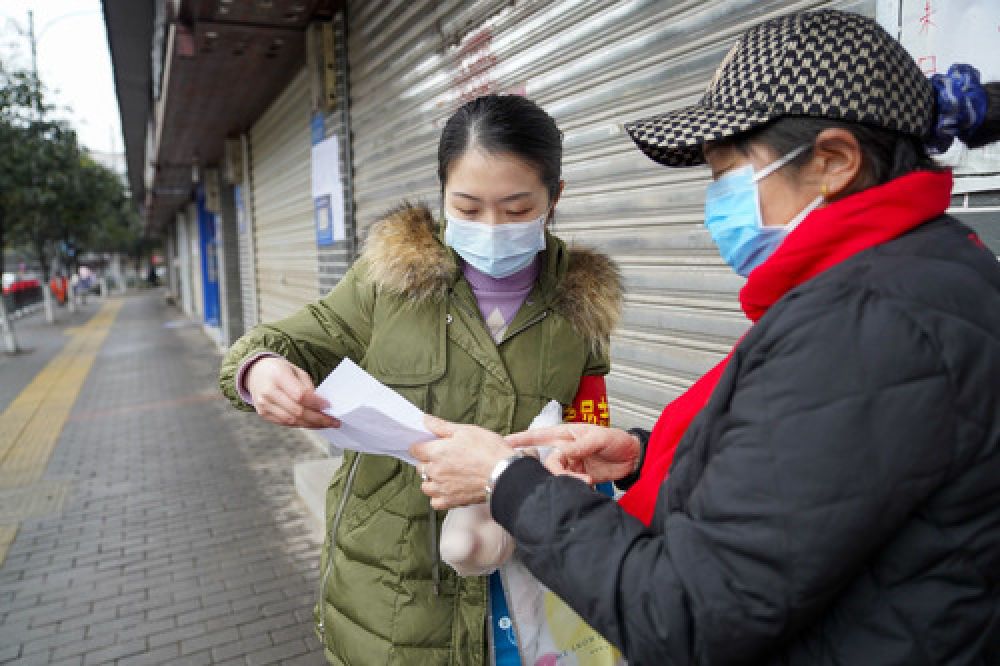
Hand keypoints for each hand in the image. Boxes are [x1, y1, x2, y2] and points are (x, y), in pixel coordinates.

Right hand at [244, 356, 339, 428]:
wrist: (255, 373)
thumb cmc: (279, 370)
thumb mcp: (295, 370)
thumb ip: (307, 386)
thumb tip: (320, 405)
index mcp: (277, 376)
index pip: (300, 395)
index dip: (316, 403)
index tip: (329, 406)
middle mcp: (268, 392)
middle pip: (297, 411)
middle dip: (318, 418)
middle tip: (333, 421)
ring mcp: (264, 405)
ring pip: (291, 421)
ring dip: (311, 424)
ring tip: (325, 424)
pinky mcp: (263, 414)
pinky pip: (285, 423)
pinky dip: (300, 424)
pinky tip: (312, 423)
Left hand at [410, 416, 515, 509]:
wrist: (504, 474)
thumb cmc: (489, 451)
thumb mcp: (466, 430)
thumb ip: (442, 426)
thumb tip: (425, 420)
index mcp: (437, 452)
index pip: (415, 449)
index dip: (421, 446)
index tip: (429, 445)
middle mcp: (436, 471)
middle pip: (420, 467)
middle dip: (427, 462)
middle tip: (442, 458)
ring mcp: (442, 488)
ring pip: (425, 486)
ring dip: (431, 480)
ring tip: (444, 474)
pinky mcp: (451, 501)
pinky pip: (435, 502)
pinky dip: (438, 497)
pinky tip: (447, 489)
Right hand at [506, 424, 638, 484]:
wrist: (634, 458)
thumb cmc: (617, 440)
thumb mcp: (599, 438)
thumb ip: (579, 446)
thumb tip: (562, 454)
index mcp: (566, 434)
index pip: (539, 436)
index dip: (521, 440)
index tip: (505, 443)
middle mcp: (565, 449)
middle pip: (548, 462)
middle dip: (554, 471)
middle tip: (566, 477)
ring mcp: (572, 464)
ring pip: (557, 475)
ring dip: (569, 480)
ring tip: (587, 480)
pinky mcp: (579, 476)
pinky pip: (569, 484)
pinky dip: (575, 486)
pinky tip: (587, 484)